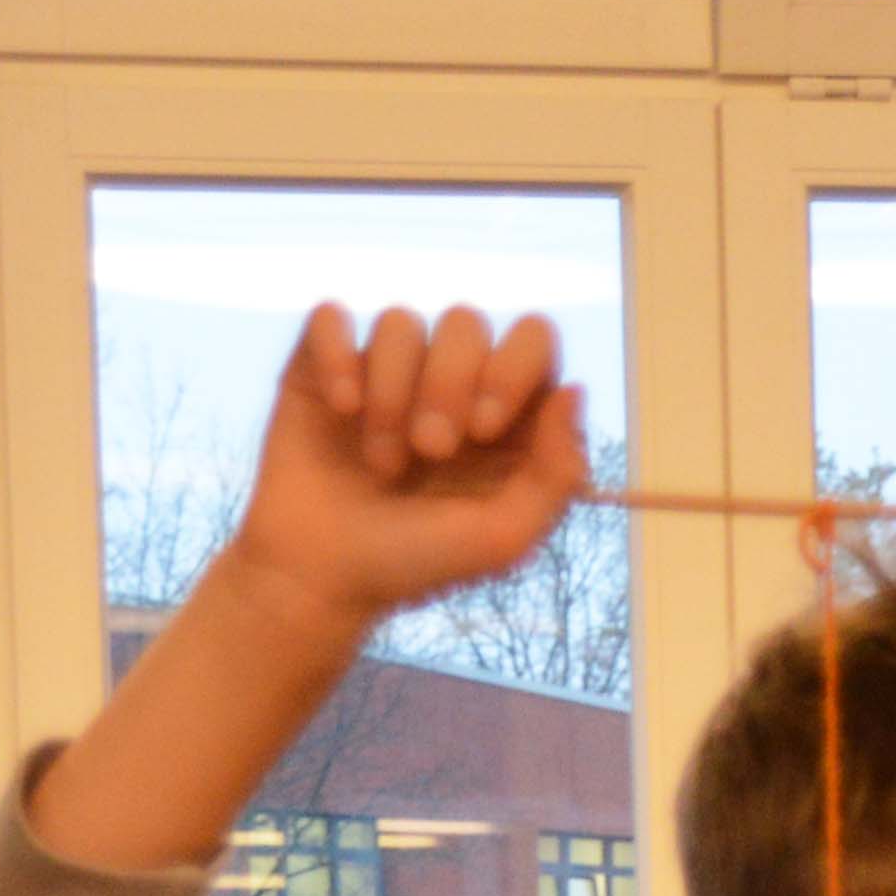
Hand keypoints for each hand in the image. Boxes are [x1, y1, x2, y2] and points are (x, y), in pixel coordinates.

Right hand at [221, 304, 588, 631]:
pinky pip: (332, 317)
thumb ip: (557, 475)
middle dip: (447, 385)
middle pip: (466, 322)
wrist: (322, 578)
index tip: (483, 430)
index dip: (512, 369)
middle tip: (430, 451)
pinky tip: (341, 409)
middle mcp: (448, 378)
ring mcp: (386, 368)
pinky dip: (337, 358)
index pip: (533, 339)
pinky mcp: (324, 365)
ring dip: (391, 394)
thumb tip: (574, 390)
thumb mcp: (502, 539)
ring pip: (400, 322)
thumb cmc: (416, 562)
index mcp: (504, 412)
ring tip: (381, 462)